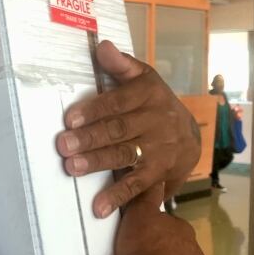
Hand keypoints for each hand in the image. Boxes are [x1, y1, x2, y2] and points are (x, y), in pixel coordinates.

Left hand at [55, 41, 200, 217]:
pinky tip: (98, 208)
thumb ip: (121, 65)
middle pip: (119, 130)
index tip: (70, 118)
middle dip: (90, 138)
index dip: (94, 110)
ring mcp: (158, 149)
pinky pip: (136, 185)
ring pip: (125, 155)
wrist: (190, 136)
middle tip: (63, 145)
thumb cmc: (154, 103)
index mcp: (148, 94)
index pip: (119, 102)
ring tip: (72, 168)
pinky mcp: (158, 173)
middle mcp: (156, 121)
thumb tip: (101, 46)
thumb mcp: (142, 78)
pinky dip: (117, 197)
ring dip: (98, 163)